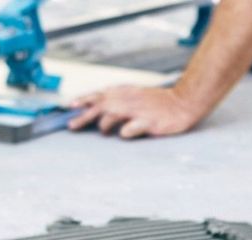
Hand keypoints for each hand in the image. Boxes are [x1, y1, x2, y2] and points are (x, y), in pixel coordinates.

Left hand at [68, 85, 200, 138]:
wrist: (182, 103)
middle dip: (84, 116)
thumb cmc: (155, 103)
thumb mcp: (133, 95)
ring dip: (104, 124)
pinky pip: (132, 128)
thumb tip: (94, 110)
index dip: (83, 100)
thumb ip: (115, 100)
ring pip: (113, 115)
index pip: (98, 95)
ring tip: (103, 130)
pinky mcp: (148, 122)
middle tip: (71, 125)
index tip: (69, 106)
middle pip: (101, 106)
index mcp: (124, 93)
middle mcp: (128, 100)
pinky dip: (126, 131)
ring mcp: (138, 111)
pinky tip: (124, 133)